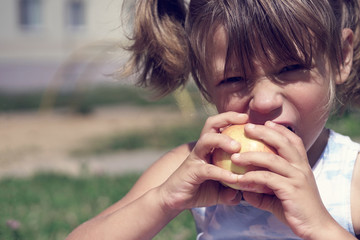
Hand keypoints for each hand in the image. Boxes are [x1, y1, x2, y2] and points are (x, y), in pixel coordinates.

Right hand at [158, 112, 247, 210]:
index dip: (234, 119)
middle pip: (211, 124)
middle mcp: (201, 148)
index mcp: (209, 148)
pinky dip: (222, 173)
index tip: (251, 118)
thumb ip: (235, 187)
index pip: (220, 126)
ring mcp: (195, 157)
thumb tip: (250, 189)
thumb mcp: (221, 189)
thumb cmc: (199, 191)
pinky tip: (235, 179)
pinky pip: (209, 169)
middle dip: (227, 118)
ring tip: (238, 147)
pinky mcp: (191, 171)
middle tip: (245, 120)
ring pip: (207, 140)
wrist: (174, 200)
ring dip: (223, 140)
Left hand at [231, 122, 336, 238]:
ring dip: (250, 156)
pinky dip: (251, 177)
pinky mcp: (291, 190)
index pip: (293, 140)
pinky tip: (239, 180)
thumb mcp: (279, 195)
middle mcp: (301, 167)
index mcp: (301, 165)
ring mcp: (297, 177)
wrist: (315, 228)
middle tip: (247, 127)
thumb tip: (243, 188)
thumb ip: (262, 190)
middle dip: (264, 132)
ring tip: (234, 156)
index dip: (279, 129)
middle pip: (282, 142)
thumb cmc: (296, 210)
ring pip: (272, 159)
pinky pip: (267, 179)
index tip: (265, 122)